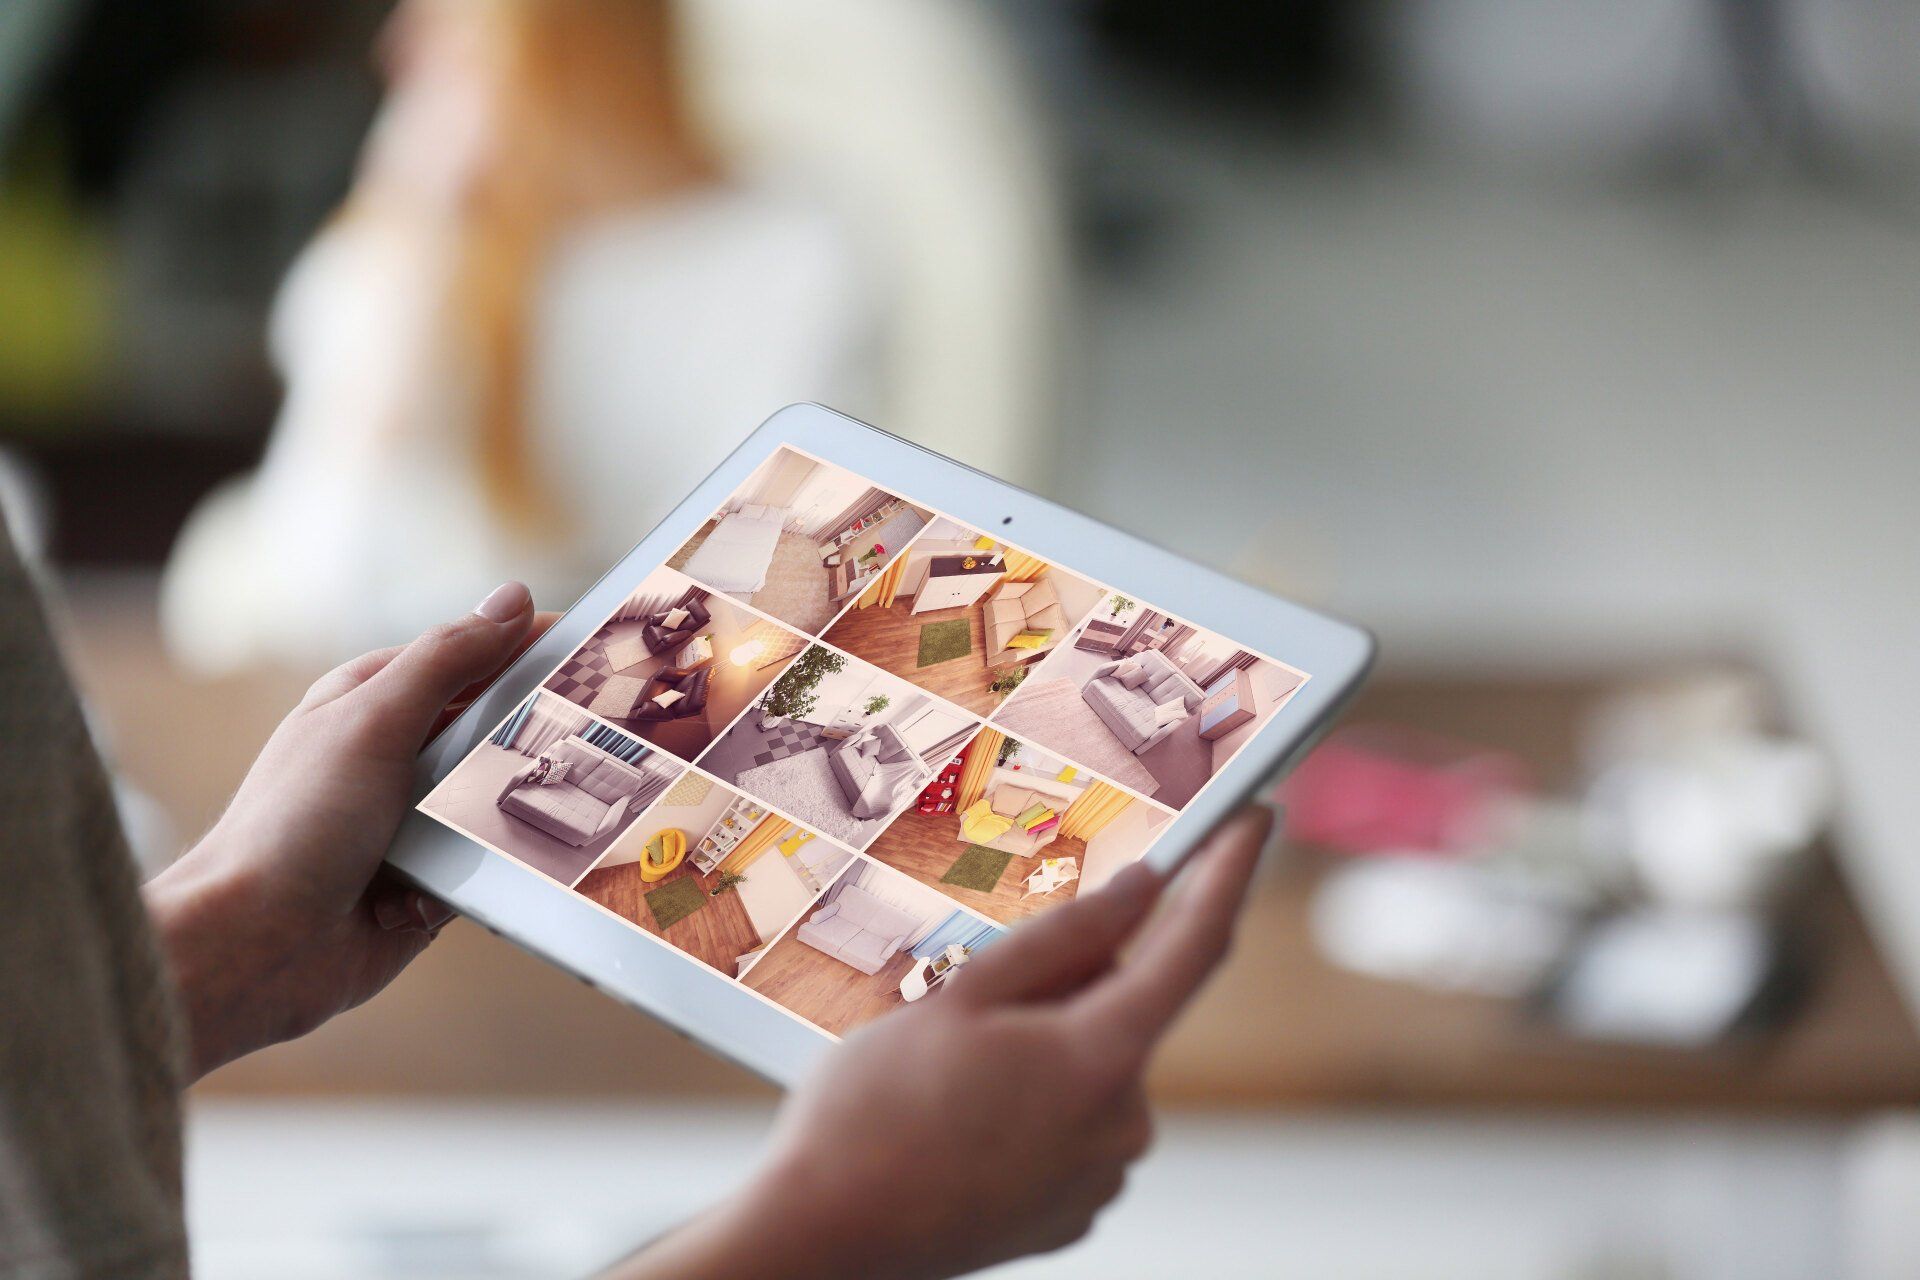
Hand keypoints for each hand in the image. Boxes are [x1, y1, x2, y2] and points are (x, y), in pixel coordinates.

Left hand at [144, 584, 555, 1078]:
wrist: (252, 950)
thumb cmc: (294, 826)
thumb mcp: (372, 721)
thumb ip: (446, 659)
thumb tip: (513, 598)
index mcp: (374, 699)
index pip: (472, 654)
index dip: (533, 646)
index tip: (603, 644)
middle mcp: (395, 755)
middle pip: (495, 725)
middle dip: (544, 729)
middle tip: (614, 727)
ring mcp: (412, 819)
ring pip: (501, 796)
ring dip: (523, 805)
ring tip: (579, 802)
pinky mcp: (432, 880)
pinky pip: (492, 860)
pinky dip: (501, 867)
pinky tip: (518, 868)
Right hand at [623, 806, 1272, 1279]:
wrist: (823, 1238)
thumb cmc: (874, 1111)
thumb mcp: (962, 995)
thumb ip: (1064, 937)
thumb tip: (1142, 889)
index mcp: (1101, 1059)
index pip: (1195, 946)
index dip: (1229, 874)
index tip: (1253, 821)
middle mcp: (1123, 1125)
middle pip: (1126, 1010)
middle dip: (1074, 979)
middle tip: (974, 991)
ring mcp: (1101, 1179)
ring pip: (1093, 1070)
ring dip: (1045, 1045)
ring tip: (945, 1070)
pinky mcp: (1071, 1214)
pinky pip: (1072, 1127)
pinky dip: (1034, 1102)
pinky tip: (959, 1115)